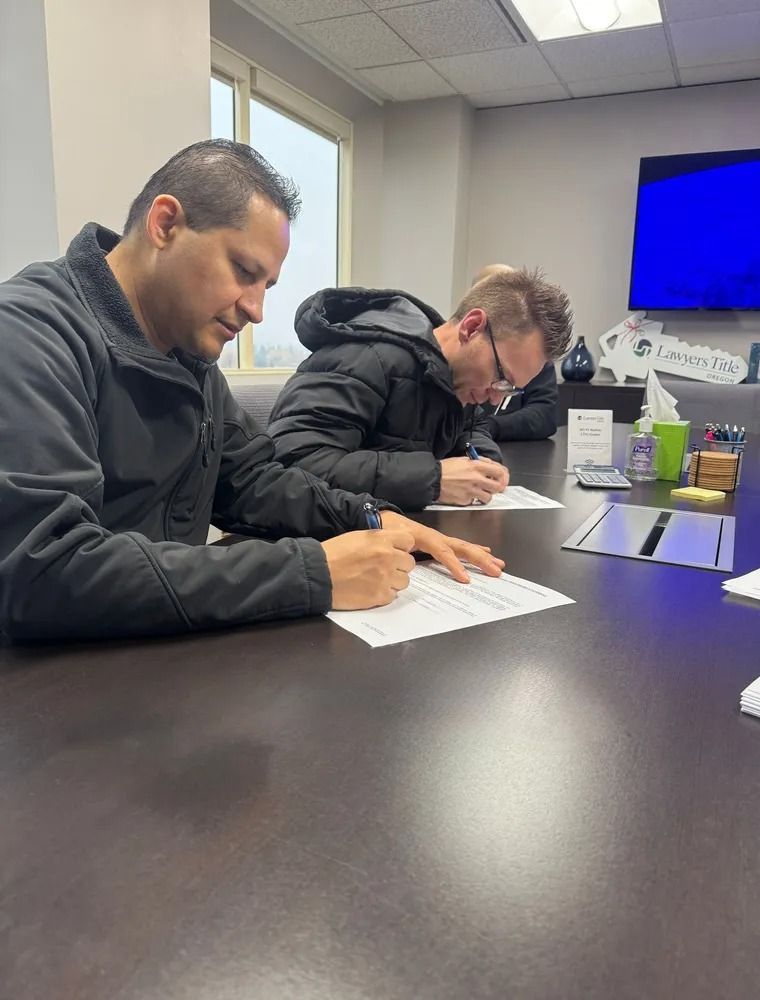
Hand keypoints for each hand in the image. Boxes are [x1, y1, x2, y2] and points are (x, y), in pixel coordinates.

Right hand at [321, 529, 415, 609]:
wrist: (319, 574)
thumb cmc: (334, 553)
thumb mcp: (358, 536)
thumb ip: (380, 539)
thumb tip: (394, 546)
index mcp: (382, 539)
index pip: (409, 541)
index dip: (402, 547)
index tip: (394, 550)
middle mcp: (388, 557)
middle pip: (409, 563)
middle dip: (398, 565)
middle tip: (383, 567)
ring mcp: (385, 578)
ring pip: (404, 581)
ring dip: (393, 580)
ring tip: (376, 579)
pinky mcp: (380, 596)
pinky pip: (393, 595)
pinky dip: (384, 594)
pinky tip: (371, 589)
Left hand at [381, 512, 504, 582]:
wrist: (381, 518)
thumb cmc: (386, 530)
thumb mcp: (390, 541)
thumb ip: (399, 550)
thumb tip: (406, 560)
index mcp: (425, 537)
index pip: (443, 552)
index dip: (455, 565)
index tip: (466, 579)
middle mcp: (436, 537)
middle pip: (462, 547)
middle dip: (480, 559)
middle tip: (496, 570)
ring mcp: (439, 539)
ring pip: (464, 546)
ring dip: (482, 555)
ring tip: (497, 563)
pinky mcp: (439, 541)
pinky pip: (459, 546)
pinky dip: (474, 549)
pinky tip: (485, 552)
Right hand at [437, 456, 509, 504]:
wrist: (433, 479)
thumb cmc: (446, 468)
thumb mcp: (464, 460)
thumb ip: (479, 462)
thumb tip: (491, 466)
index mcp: (477, 466)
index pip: (500, 472)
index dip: (503, 476)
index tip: (502, 478)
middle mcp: (476, 479)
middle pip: (498, 487)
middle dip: (498, 487)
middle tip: (494, 487)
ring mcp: (471, 491)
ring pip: (489, 497)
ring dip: (486, 495)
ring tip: (480, 492)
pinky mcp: (465, 500)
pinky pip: (475, 502)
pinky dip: (473, 499)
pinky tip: (467, 494)